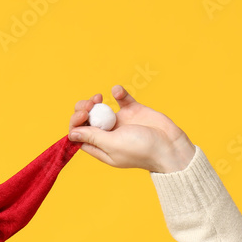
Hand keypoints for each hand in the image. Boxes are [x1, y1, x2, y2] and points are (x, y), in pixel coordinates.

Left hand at [68, 85, 195, 172]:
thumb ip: (92, 137)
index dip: (76, 122)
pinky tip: (117, 91)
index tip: (84, 115)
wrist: (170, 146)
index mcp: (101, 148)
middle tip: (90, 105)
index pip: (79, 134)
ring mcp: (121, 123)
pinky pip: (121, 99)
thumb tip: (72, 134)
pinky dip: (118, 93)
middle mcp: (109, 135)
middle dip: (83, 109)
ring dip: (95, 101)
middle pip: (87, 120)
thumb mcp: (113, 145)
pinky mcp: (134, 111)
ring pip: (99, 109)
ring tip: (98, 98)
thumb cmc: (142, 150)